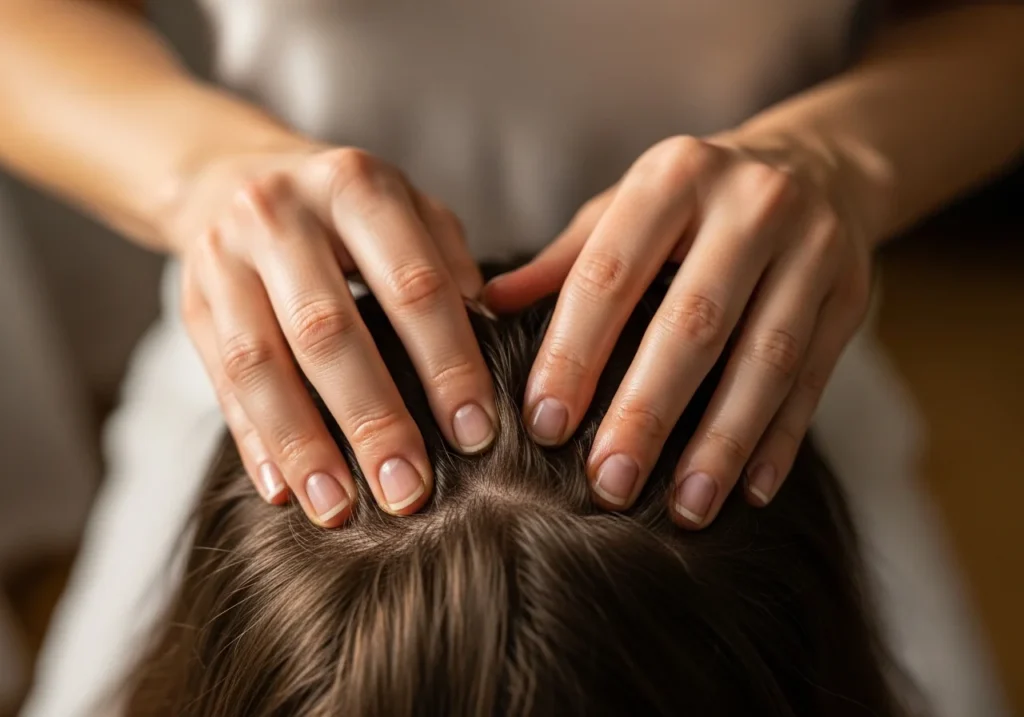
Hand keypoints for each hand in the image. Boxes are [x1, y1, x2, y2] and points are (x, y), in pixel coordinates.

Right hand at [170, 146, 497, 525]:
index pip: (411, 284)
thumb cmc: (347, 209)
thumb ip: (447, 262)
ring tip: (340, 508)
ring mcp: (224, 257)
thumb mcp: (406, 207)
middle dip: (372, 418)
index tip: (475, 432)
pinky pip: (220, 380)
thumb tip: (490, 335)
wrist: (233, 175)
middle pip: (328, 330)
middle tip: (410, 490)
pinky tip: (284, 491)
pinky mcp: (190, 302)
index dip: (446, 361)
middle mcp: (280, 214)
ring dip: (303, 444)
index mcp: (354, 186)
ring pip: (261, 363)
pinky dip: (253, 440)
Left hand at [485, 133, 889, 527]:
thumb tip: (486, 307)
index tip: (545, 425)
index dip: (575, 352)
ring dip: (721, 441)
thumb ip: (566, 261)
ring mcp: (812, 250)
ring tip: (686, 509)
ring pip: (764, 359)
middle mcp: (750, 205)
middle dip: (648, 412)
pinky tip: (750, 492)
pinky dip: (781, 440)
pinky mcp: (851, 296)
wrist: (818, 165)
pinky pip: (814, 378)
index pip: (611, 274)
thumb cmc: (694, 201)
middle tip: (610, 484)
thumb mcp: (629, 206)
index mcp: (674, 177)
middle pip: (693, 324)